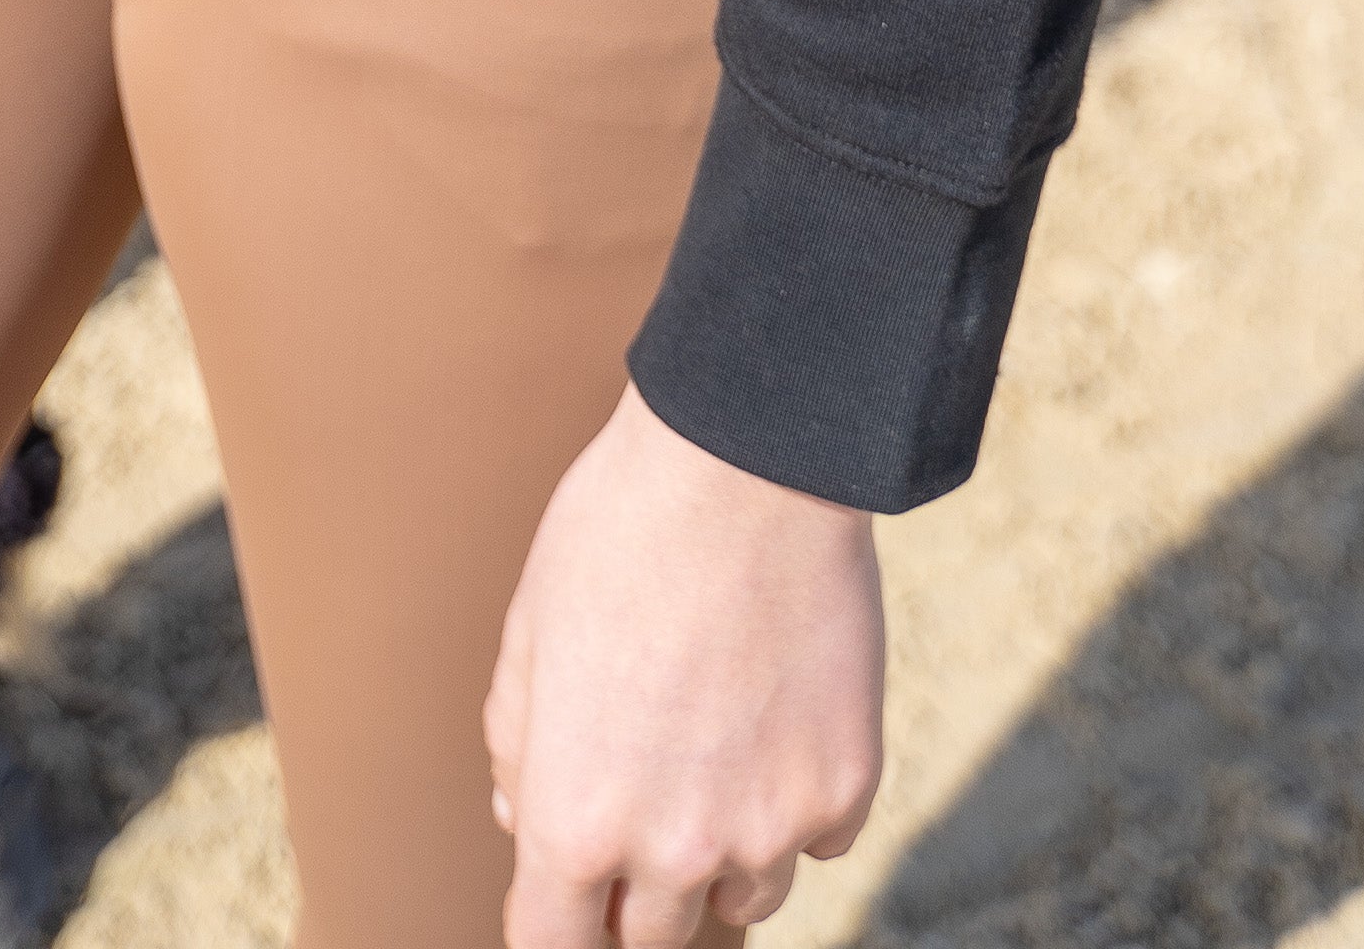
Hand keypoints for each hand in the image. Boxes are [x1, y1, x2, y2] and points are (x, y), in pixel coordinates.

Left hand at [485, 390, 882, 948]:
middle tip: (645, 797)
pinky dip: (795, 800)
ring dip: (721, 857)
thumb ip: (518, 747)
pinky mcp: (844, 791)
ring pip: (744, 901)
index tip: (567, 901)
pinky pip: (816, 839)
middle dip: (637, 889)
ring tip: (714, 749)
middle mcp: (674, 853)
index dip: (557, 927)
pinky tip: (778, 713)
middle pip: (652, 937)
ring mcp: (769, 830)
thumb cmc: (619, 532)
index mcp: (576, 821)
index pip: (554, 947)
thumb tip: (523, 819)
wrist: (747, 464)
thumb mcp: (529, 633)